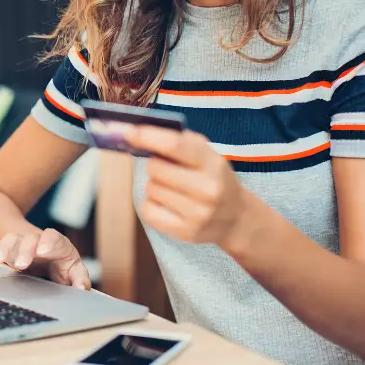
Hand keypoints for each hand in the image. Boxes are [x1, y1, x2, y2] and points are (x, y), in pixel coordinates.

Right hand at [0, 228, 90, 289]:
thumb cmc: (63, 265)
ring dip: (4, 249)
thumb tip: (82, 288)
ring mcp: (20, 245)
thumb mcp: (74, 271)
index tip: (43, 250)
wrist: (49, 257)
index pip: (53, 237)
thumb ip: (79, 279)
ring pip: (11, 241)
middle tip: (21, 264)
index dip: (48, 242)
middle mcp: (37, 241)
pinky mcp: (7, 252)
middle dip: (24, 250)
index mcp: (57, 244)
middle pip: (29, 239)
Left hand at [125, 126, 251, 251]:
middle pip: (155, 168)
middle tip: (167, 169)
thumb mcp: (208, 156)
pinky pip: (147, 210)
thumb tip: (139, 133)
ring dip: (155, 185)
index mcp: (213, 164)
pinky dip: (151, 204)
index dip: (148, 137)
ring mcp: (197, 213)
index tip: (128, 132)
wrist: (236, 218)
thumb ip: (180, 142)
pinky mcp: (184, 231)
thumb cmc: (214, 179)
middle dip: (154, 164)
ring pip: (150, 188)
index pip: (175, 146)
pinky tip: (168, 204)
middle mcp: (208, 189)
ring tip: (174, 189)